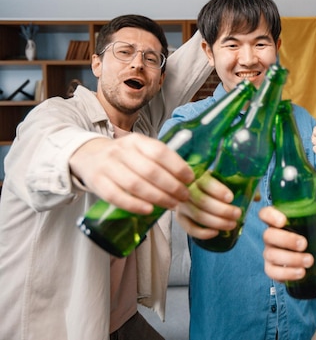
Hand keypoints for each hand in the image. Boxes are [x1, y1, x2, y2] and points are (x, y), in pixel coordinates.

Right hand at [69, 134, 194, 214]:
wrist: (89, 156)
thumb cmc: (125, 157)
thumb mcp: (140, 149)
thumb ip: (160, 159)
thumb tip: (188, 176)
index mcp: (136, 141)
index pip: (160, 151)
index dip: (177, 166)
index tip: (190, 179)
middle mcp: (121, 151)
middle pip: (150, 170)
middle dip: (171, 186)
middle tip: (184, 196)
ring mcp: (107, 166)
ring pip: (135, 184)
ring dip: (157, 197)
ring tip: (172, 205)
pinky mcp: (97, 182)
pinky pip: (116, 196)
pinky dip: (134, 205)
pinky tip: (149, 210)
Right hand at [175, 170, 239, 239]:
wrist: (194, 190)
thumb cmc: (216, 185)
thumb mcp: (227, 181)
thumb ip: (242, 185)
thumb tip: (256, 197)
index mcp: (200, 175)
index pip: (206, 182)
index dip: (218, 190)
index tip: (231, 198)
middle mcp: (188, 189)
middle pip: (202, 201)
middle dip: (222, 210)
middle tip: (238, 214)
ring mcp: (182, 204)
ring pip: (198, 215)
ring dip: (216, 222)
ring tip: (232, 225)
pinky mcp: (180, 218)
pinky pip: (189, 228)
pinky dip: (203, 232)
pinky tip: (215, 233)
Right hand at [259, 199, 315, 280]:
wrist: (311, 252)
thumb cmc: (308, 231)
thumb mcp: (314, 220)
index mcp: (277, 220)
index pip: (265, 214)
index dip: (270, 216)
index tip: (283, 221)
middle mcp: (270, 236)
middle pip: (268, 235)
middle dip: (286, 240)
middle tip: (304, 244)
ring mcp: (269, 253)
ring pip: (272, 255)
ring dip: (291, 259)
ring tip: (309, 261)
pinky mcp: (272, 269)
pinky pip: (273, 272)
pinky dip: (287, 274)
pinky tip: (301, 273)